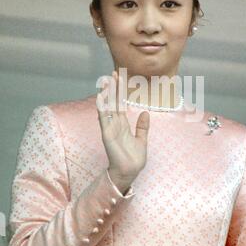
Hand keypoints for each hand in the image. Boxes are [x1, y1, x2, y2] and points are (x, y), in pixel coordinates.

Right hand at [96, 70, 149, 189]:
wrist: (130, 172)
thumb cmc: (134, 158)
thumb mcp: (142, 139)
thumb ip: (142, 127)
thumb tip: (145, 112)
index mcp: (123, 124)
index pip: (120, 103)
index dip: (120, 91)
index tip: (119, 78)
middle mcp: (115, 124)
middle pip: (113, 102)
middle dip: (113, 89)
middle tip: (112, 74)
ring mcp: (110, 128)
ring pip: (107, 108)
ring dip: (106, 95)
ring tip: (105, 82)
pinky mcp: (107, 134)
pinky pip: (104, 119)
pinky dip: (102, 109)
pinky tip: (100, 98)